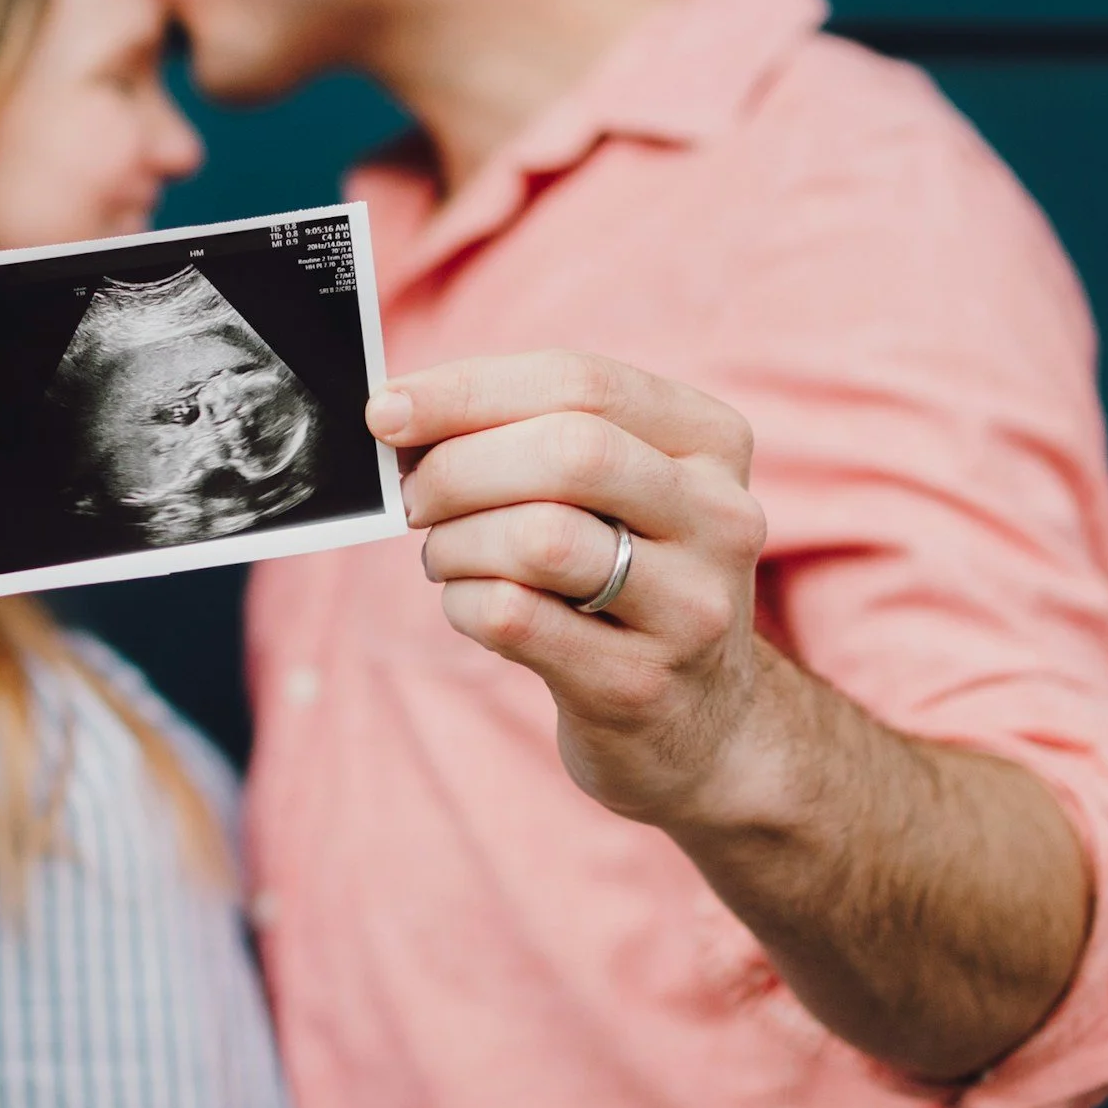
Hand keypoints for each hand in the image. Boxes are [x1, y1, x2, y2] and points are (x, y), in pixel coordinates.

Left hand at [368, 351, 769, 824]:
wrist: (700, 724)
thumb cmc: (625, 577)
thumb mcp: (614, 492)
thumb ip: (527, 434)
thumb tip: (400, 412)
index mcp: (712, 443)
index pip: (580, 383)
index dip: (467, 390)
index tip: (387, 409)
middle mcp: (720, 518)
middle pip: (568, 453)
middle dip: (458, 467)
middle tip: (412, 497)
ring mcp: (690, 608)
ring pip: (539, 538)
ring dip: (456, 541)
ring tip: (446, 555)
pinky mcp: (639, 683)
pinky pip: (515, 618)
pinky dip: (462, 602)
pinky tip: (469, 604)